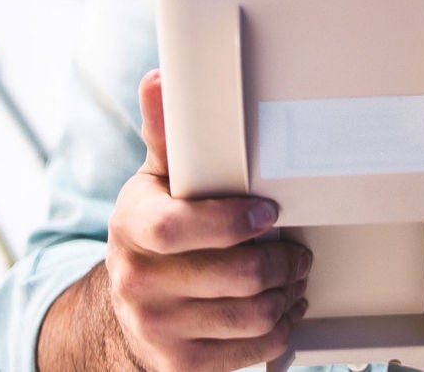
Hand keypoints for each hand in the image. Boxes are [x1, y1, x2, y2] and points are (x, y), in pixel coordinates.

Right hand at [103, 69, 309, 370]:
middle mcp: (138, 281)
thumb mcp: (156, 181)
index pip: (174, 228)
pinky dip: (282, 329)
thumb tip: (160, 80)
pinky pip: (252, 351)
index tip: (268, 212)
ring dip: (288, 293)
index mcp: (131, 226)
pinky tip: (284, 308)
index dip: (229, 222)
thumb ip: (167, 135)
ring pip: (251, 315)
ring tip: (295, 275)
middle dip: (283, 260)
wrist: (125, 311)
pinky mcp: (182, 365)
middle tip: (298, 248)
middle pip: (235, 276)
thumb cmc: (154, 232)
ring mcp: (158, 328)